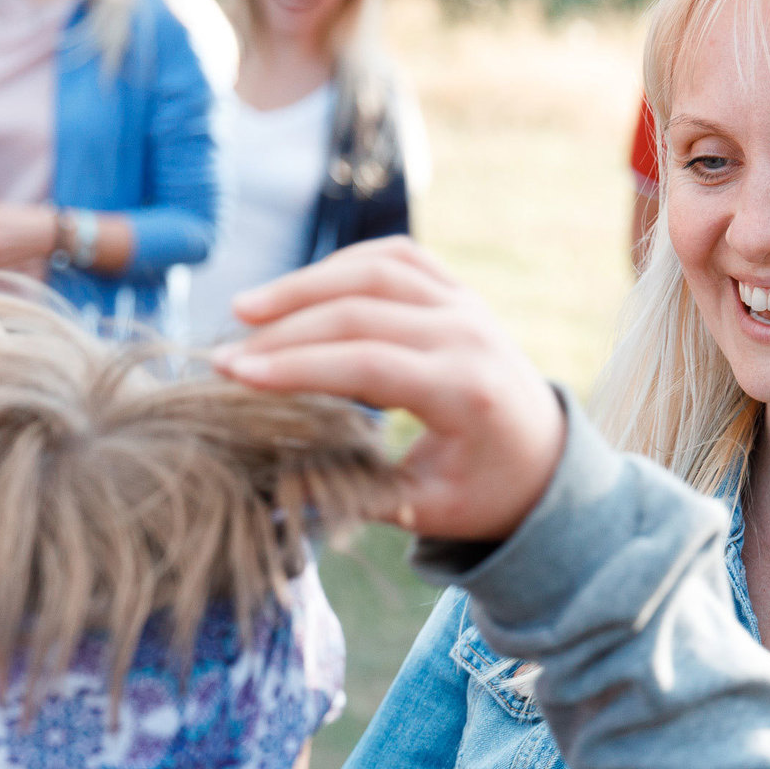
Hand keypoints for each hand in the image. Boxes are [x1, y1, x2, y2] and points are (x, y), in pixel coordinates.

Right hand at [213, 238, 566, 543]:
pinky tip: (298, 287)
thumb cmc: (483, 493)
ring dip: (304, 284)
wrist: (546, 459)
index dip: (297, 367)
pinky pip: (395, 258)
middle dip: (284, 330)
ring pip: (375, 269)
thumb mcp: (426, 510)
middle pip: (361, 312)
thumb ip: (359, 495)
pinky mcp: (456, 291)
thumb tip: (282, 486)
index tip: (235, 375)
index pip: (368, 363)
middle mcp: (469, 334)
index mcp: (466, 389)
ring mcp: (464, 304)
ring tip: (246, 308)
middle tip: (223, 354)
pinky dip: (342, 265)